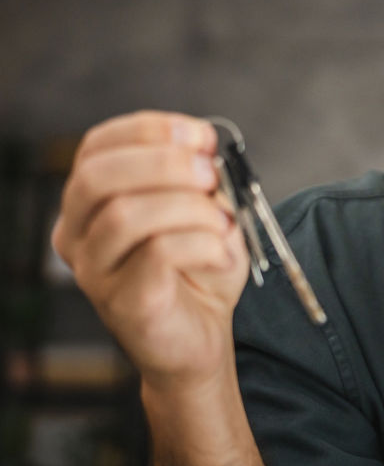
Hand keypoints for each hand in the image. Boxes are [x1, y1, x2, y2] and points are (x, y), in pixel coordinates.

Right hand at [51, 111, 249, 394]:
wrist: (202, 335)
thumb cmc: (199, 267)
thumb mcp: (206, 210)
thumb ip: (201, 179)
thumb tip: (206, 150)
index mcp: (91, 200)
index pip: (97, 147)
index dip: (149, 130)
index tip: (201, 136)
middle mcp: (78, 233)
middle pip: (98, 177)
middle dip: (165, 164)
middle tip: (211, 175)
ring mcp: (94, 271)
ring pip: (125, 215)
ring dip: (190, 208)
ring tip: (223, 224)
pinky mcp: (124, 303)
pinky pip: (157, 255)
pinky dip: (203, 244)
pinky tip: (222, 254)